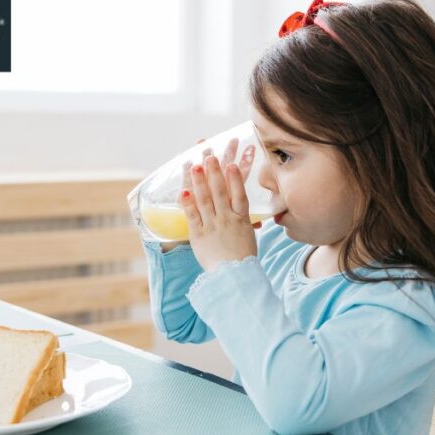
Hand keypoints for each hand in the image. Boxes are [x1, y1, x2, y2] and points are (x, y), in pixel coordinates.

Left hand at [179, 139, 258, 271]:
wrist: (235, 279)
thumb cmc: (243, 260)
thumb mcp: (249, 237)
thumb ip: (246, 224)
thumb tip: (250, 217)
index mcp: (242, 220)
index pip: (239, 194)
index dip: (235, 178)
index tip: (231, 163)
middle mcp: (227, 220)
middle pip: (220, 192)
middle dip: (214, 172)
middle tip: (209, 156)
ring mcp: (212, 226)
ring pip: (205, 200)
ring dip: (199, 181)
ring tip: (194, 166)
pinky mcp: (199, 235)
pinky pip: (192, 216)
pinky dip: (187, 203)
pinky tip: (183, 191)